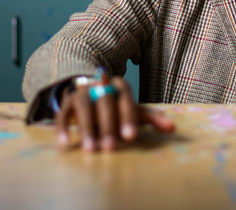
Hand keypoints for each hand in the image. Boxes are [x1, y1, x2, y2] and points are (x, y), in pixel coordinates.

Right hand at [55, 75, 174, 151]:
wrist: (89, 90)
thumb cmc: (116, 106)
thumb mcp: (133, 110)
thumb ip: (152, 117)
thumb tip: (173, 128)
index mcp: (119, 86)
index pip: (125, 99)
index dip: (127, 117)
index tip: (130, 137)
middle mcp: (100, 86)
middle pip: (104, 102)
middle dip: (108, 125)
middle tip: (111, 147)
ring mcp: (82, 92)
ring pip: (83, 107)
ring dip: (86, 128)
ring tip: (91, 149)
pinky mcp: (66, 101)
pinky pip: (63, 114)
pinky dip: (63, 128)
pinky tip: (65, 144)